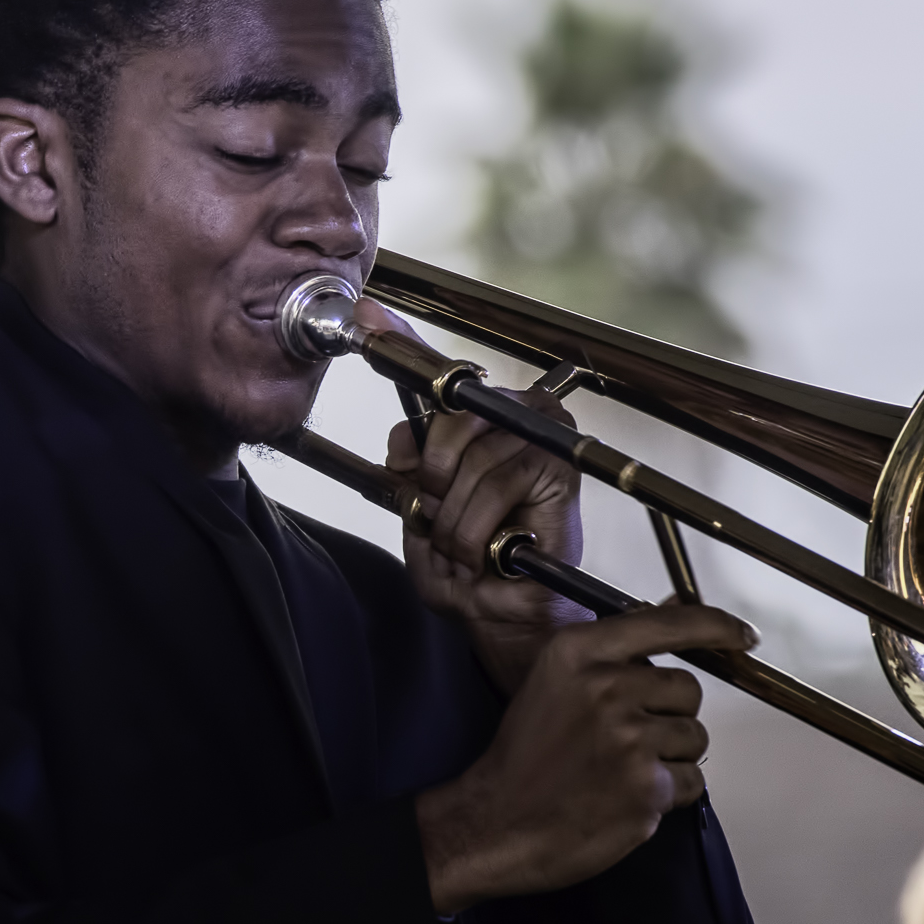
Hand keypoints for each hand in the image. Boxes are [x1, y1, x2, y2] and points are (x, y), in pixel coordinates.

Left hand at [368, 303, 586, 693]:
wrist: (501, 611)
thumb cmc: (466, 558)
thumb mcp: (419, 506)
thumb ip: (409, 465)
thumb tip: (401, 432)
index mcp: (477, 415)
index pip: (435, 370)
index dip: (397, 338)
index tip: (363, 312)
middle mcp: (515, 410)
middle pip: (447, 421)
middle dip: (433, 486)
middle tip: (445, 521)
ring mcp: (542, 432)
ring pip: (469, 463)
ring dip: (455, 520)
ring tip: (470, 546)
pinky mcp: (560, 464)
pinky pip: (496, 485)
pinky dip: (479, 529)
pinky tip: (494, 548)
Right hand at [415, 603, 755, 912]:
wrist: (495, 822)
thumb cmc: (525, 755)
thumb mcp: (557, 680)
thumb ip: (618, 648)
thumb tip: (679, 607)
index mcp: (581, 653)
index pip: (669, 625)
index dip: (716, 627)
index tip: (741, 636)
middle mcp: (607, 688)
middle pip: (688, 691)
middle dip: (670, 715)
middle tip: (626, 738)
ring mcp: (629, 740)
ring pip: (694, 739)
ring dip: (669, 758)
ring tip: (619, 770)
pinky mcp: (645, 789)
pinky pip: (691, 782)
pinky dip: (668, 794)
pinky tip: (625, 797)